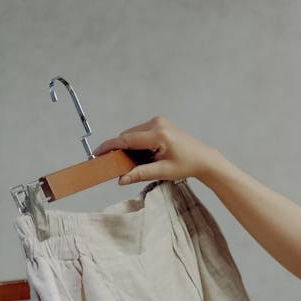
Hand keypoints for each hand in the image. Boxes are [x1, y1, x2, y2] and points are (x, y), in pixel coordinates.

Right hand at [94, 116, 217, 185]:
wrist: (203, 158)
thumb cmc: (186, 165)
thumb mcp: (163, 172)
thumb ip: (140, 174)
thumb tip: (121, 179)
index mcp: (159, 134)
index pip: (127, 139)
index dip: (110, 147)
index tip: (97, 153)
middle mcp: (157, 123)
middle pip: (128, 136)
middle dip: (119, 150)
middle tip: (113, 165)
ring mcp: (158, 121)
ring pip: (132, 134)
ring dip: (128, 147)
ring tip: (133, 162)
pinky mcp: (159, 123)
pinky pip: (139, 133)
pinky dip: (136, 144)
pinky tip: (142, 155)